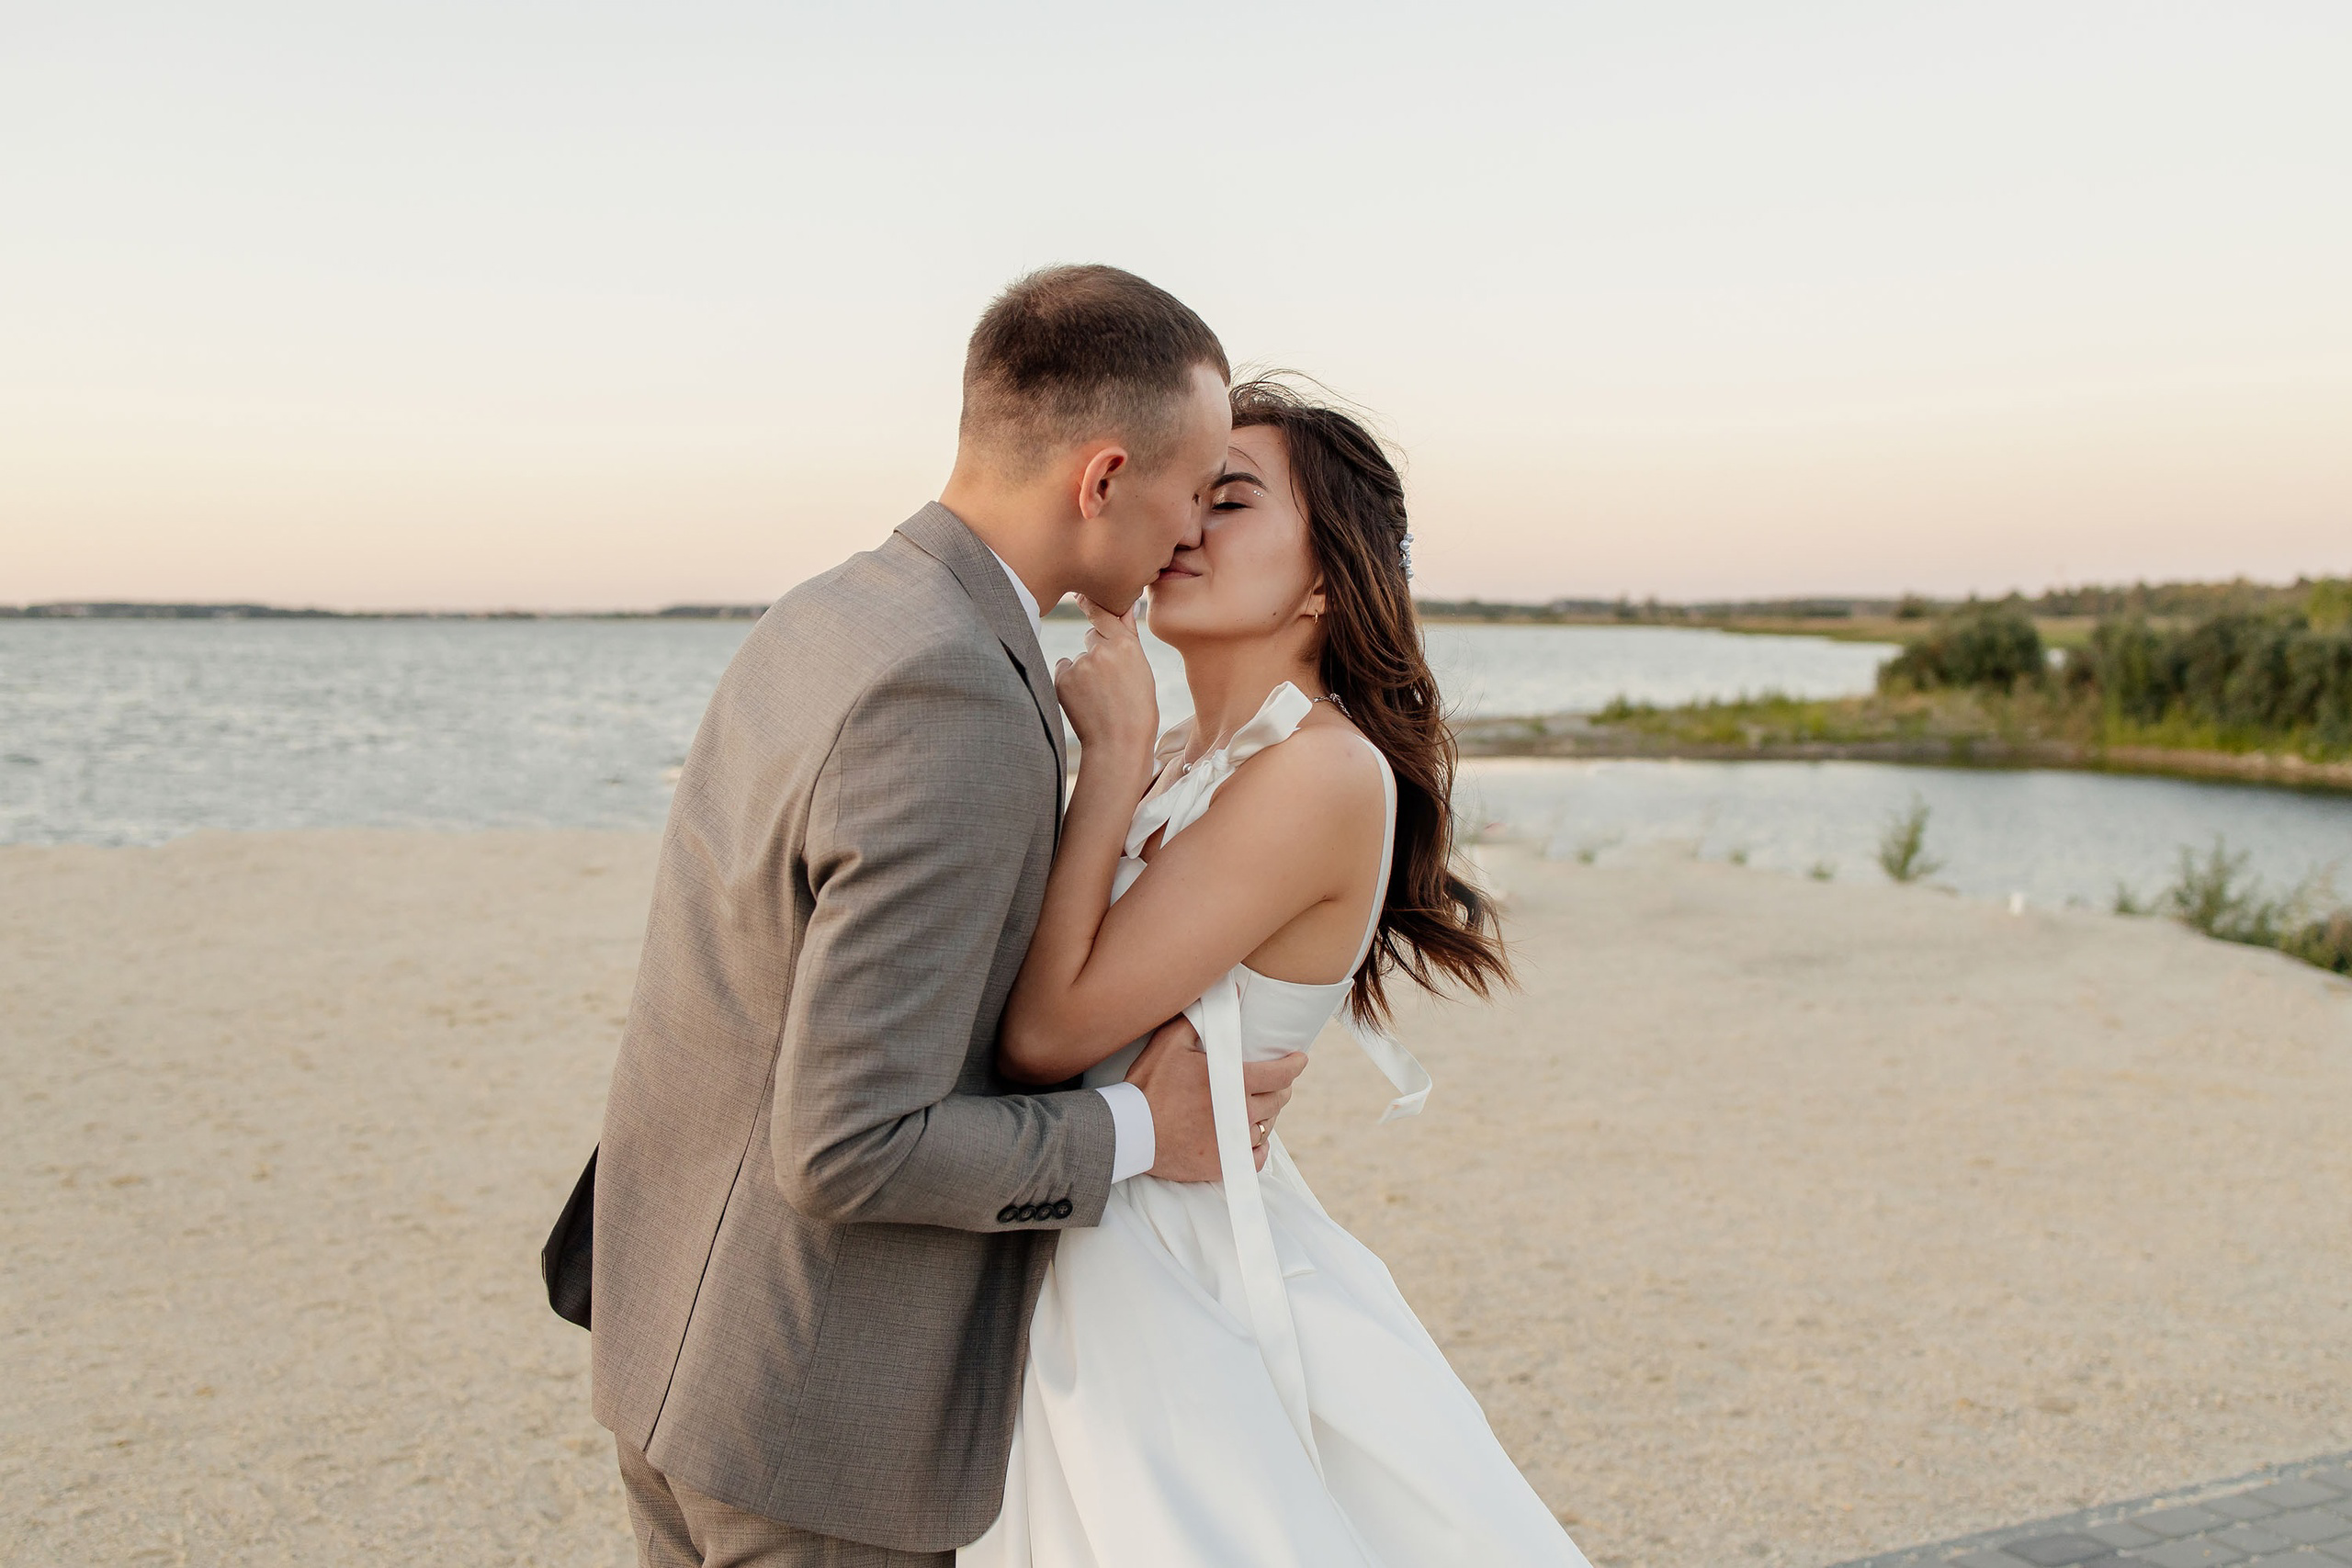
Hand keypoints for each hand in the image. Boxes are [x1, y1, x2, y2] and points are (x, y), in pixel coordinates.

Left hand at [1053, 596, 1157, 772]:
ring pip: (1078, 658)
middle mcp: (1101, 650)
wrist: (1119, 743)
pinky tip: (1085, 700)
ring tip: (1099, 697)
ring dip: (1084, 671)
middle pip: (1091, 636)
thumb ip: (1128, 637)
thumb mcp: (1141, 670)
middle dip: (1096, 650)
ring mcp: (1080, 664)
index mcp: (1125, 644)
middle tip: (1109, 679)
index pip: (1104, 614)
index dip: (1093, 606)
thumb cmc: (1137, 708)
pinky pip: (1064, 671)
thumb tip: (1126, 606)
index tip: (1082, 596)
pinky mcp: (1062, 679)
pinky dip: (1071, 682)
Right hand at [1127, 1015, 1308, 1180]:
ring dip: (1267, 1114)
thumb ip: (1203, 1018)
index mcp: (1234, 1082)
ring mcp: (1233, 1142)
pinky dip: (1257, 1147)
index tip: (1300, 1060)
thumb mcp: (1171, 1042)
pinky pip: (1255, 1157)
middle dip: (1281, 1088)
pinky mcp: (1222, 1164)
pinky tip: (1251, 1137)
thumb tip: (1231, 992)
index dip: (1295, 1065)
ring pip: (1267, 1126)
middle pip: (1278, 1100)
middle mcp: (1240, 1114)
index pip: (1280, 1074)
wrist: (1130, 1131)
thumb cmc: (1150, 1085)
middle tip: (1277, 1082)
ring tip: (1260, 1105)